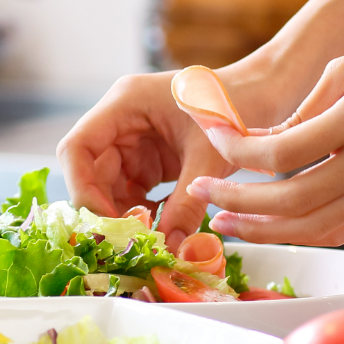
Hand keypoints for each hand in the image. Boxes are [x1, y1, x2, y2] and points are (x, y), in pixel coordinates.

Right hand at [58, 70, 259, 245]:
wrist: (267, 93)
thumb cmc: (238, 106)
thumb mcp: (210, 156)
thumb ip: (187, 203)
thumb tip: (170, 249)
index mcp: (125, 104)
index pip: (76, 148)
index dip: (80, 188)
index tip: (104, 223)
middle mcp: (122, 121)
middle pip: (91, 173)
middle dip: (106, 210)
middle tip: (128, 244)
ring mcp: (135, 141)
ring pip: (111, 188)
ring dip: (126, 216)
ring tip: (150, 241)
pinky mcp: (152, 159)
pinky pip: (135, 193)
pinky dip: (145, 214)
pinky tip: (165, 230)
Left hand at [181, 30, 343, 246]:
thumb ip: (306, 108)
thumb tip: (263, 145)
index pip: (286, 151)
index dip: (240, 153)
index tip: (214, 141)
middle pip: (294, 201)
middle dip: (240, 201)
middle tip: (205, 193)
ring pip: (316, 226)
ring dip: (264, 229)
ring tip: (227, 221)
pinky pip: (342, 229)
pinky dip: (301, 233)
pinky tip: (272, 226)